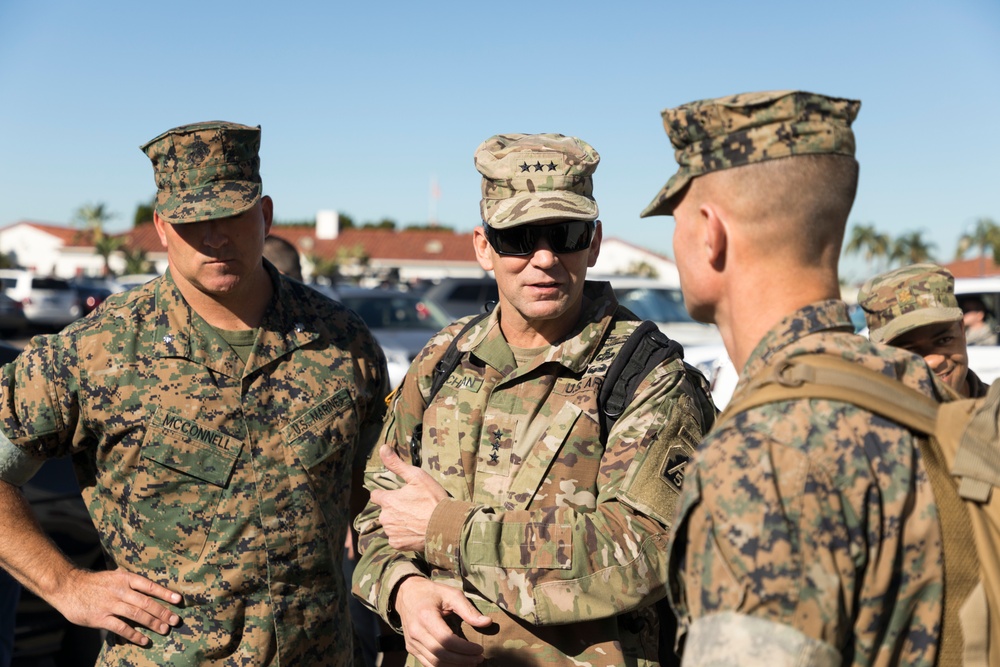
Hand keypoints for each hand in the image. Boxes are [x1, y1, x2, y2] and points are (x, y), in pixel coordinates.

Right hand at [51, 568, 181, 645]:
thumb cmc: (93, 582)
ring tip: (165, 629)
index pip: (150, 586)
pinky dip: (134, 635)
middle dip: (163, 612)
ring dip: (153, 623)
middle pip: (147, 602)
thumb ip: (129, 580)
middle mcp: (120, 590)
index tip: (179, 600)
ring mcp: (110, 604)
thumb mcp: (113, 575)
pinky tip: (144, 640)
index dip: (165, 593)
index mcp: (125, 578)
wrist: (67, 586)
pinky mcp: (100, 618)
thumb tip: (147, 585)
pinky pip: (121, 628)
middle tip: (175, 620)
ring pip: (137, 615)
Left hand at [370, 445, 448, 551]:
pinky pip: (395, 538)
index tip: (398, 495)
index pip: (376, 495)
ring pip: (390, 525)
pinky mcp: (397, 544)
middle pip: (384, 511)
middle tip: (412, 507)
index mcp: (388, 500)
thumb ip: (397, 464)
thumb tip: (382, 448)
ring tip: (415, 519)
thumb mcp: (417, 477)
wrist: (445, 526)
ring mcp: (391, 532)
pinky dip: (403, 535)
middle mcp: (385, 517)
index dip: (386, 494)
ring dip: (398, 522)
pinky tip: (415, 530)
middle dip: (394, 509)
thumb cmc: (432, 499)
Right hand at [395, 577, 491, 666]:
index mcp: (426, 616)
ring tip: (471, 662)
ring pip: (434, 662)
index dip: (465, 648)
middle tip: (479, 658)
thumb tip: (487, 623)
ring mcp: (411, 642)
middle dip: (462, 660)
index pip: (446, 639)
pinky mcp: (411, 648)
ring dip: (455, 666)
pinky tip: (457, 663)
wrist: (407, 594)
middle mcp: (416, 631)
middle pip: (441, 654)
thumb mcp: (451, 594)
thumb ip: (468, 610)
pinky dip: (444, 666)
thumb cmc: (432, 593)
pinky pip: (428, 663)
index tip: (480, 649)